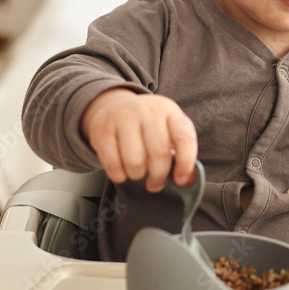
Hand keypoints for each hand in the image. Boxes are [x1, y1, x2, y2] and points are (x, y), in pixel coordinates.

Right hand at [80, 88, 196, 192]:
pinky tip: (122, 171)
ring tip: (137, 172)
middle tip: (155, 183)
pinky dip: (119, 176)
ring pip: (135, 162)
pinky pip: (112, 164)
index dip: (185, 164)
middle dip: (158, 176)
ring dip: (137, 176)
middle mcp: (147, 110)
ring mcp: (124, 116)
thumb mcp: (168, 128)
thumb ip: (180, 151)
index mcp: (169, 110)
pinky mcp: (102, 128)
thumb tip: (186, 181)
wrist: (116, 107)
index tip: (180, 180)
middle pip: (159, 153)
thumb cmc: (148, 124)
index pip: (184, 138)